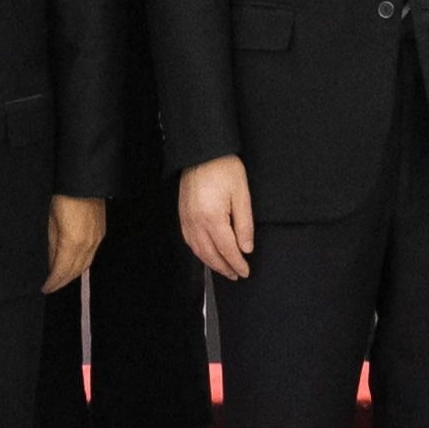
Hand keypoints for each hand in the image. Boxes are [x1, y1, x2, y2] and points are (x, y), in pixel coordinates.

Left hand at [44, 196, 105, 292]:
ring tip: (61, 279)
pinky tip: (74, 265)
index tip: (45, 288)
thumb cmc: (64, 197)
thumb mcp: (51, 222)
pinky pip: (91, 255)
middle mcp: (88, 244)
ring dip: (73, 274)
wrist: (83, 182)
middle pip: (75, 271)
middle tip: (52, 286)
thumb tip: (52, 262)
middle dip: (63, 281)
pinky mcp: (101, 233)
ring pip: (85, 265)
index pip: (62, 271)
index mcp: (72, 242)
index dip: (53, 282)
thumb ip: (52, 246)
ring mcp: (97, 239)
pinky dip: (82, 263)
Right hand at [177, 156, 255, 279]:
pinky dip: (199, 252)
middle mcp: (196, 222)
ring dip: (211, 263)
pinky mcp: (183, 215)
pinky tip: (207, 254)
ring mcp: (187, 219)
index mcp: (212, 218)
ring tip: (224, 268)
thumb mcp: (242, 195)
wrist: (202, 153)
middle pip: (210, 254)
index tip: (245, 271)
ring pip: (198, 250)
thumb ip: (244, 225)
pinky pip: (189, 240)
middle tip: (236, 275)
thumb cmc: (224, 169)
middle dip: (225, 267)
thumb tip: (245, 248)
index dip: (237, 263)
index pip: (227, 249)